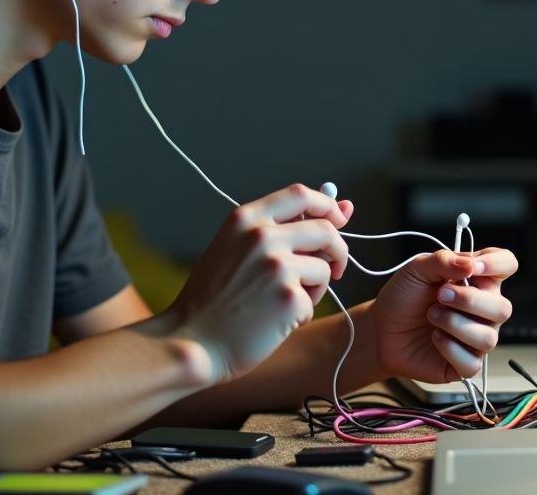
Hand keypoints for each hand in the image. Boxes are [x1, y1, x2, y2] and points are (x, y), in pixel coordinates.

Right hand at [165, 184, 353, 383]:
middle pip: (326, 230)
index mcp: (245, 218)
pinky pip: (314, 301)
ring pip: (324, 268)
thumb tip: (345, 207)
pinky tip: (274, 323)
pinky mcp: (289, 298)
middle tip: (332, 269)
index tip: (336, 220)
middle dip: (337, 251)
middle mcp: (262, 236)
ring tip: (283, 303)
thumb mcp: (235, 248)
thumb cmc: (213, 299)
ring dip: (315, 287)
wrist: (191, 341)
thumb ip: (283, 227)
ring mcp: (276, 266)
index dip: (326, 206)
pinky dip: (301, 314)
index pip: (301, 194)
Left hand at [369, 247, 517, 382]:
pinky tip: (435, 338)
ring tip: (431, 316)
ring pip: (488, 338)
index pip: (506, 264)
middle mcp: (483, 309)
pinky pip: (472, 362)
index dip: (496, 264)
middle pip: (503, 308)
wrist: (381, 330)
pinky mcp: (466, 363)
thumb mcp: (416, 269)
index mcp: (477, 279)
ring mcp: (476, 337)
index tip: (474, 267)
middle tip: (440, 295)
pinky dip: (449, 348)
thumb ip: (443, 260)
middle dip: (470, 301)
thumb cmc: (403, 298)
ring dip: (455, 324)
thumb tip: (471, 263)